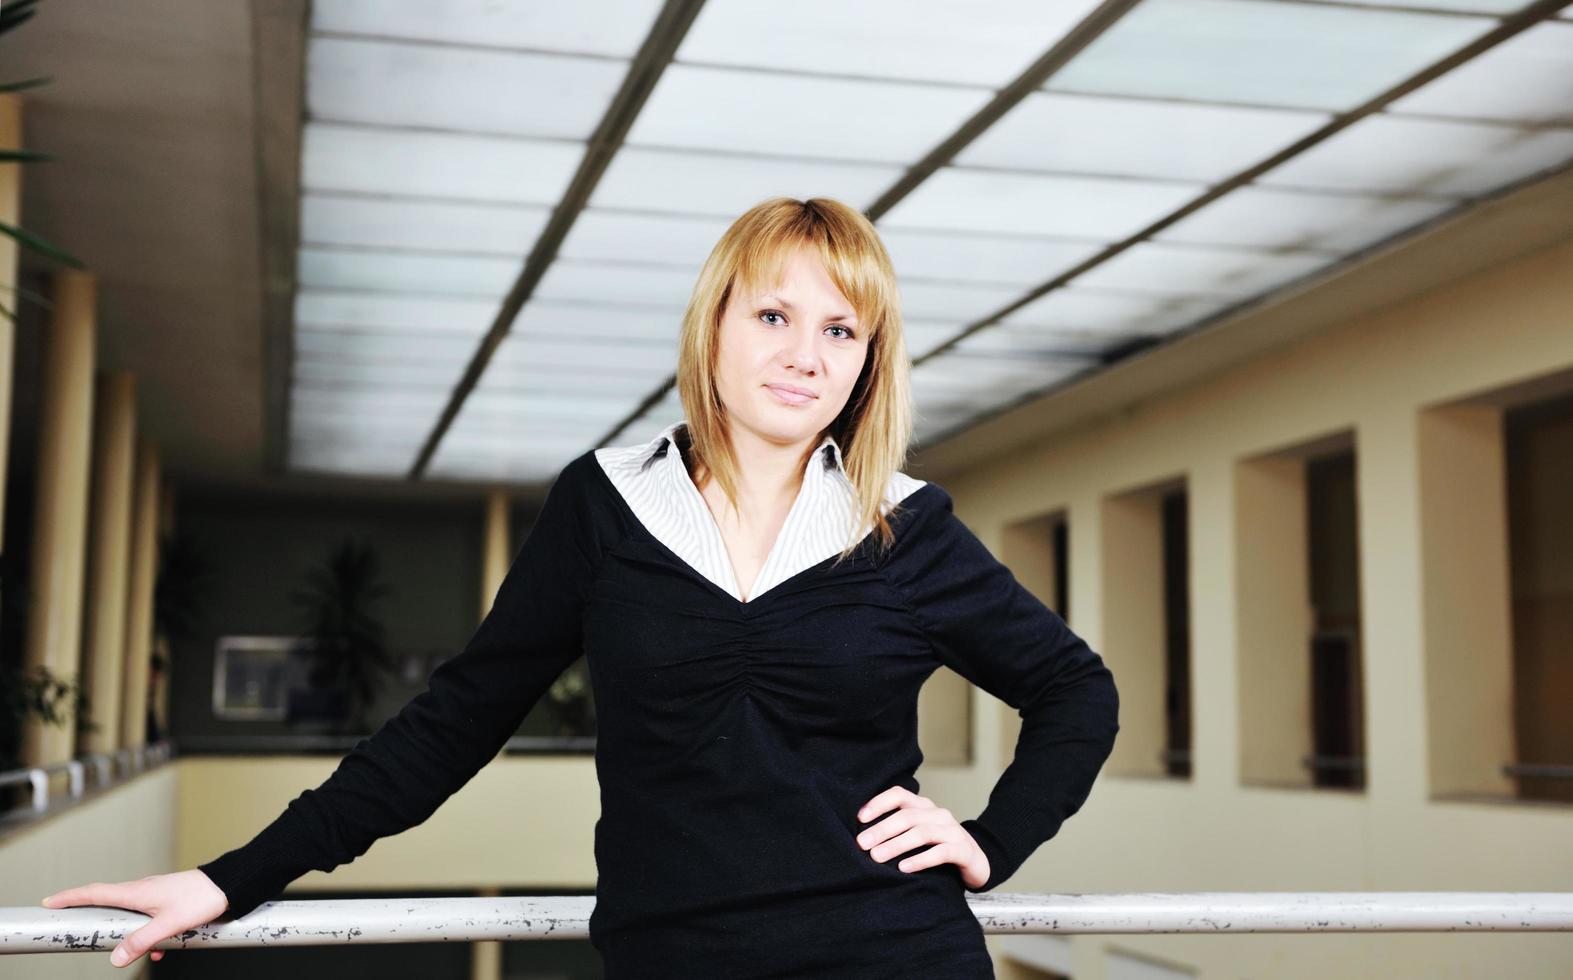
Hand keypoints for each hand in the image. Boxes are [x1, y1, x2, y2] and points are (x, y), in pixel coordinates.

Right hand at [41, 869, 229, 967]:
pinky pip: (148, 919)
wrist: (229, 885)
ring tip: (122, 948)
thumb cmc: (201, 898)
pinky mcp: (167, 901)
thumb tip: (115, 959)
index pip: (95, 893)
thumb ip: (141, 941)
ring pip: (129, 914)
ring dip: (124, 931)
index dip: (71, 897)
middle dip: (89, 913)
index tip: (50, 901)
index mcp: (136, 892)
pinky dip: (148, 935)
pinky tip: (159, 951)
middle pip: (106, 901)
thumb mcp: (168, 924)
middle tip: (70, 921)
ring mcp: (154, 895)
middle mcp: (142, 890)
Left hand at [855, 786, 989, 889]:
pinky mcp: (963, 850)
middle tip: (862, 843)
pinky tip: (903, 868)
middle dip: (882, 829)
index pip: (899, 795)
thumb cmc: (938, 847)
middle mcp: (939, 814)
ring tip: (877, 856)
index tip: (859, 818)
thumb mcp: (917, 834)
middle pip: (907, 816)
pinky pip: (940, 852)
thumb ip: (897, 830)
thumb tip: (862, 836)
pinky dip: (920, 859)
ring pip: (922, 832)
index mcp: (924, 806)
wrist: (976, 862)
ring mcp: (953, 831)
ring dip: (896, 844)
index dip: (878, 803)